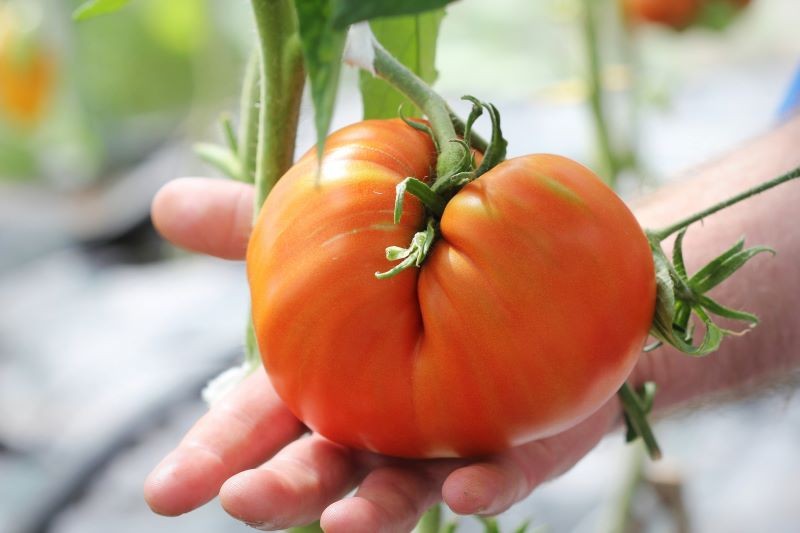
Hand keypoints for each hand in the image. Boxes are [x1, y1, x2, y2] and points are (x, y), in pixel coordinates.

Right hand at [144, 177, 622, 531]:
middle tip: (241, 502)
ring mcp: (441, 441)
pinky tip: (467, 492)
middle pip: (321, 467)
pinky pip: (500, 474)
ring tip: (344, 525)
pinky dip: (482, 488)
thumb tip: (163, 202)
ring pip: (400, 489)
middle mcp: (376, 422)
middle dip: (281, 490)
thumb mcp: (325, 238)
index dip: (212, 457)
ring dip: (372, 513)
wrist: (518, 269)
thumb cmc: (406, 261)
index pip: (257, 425)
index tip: (165, 493)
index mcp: (325, 381)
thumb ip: (248, 227)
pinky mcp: (512, 444)